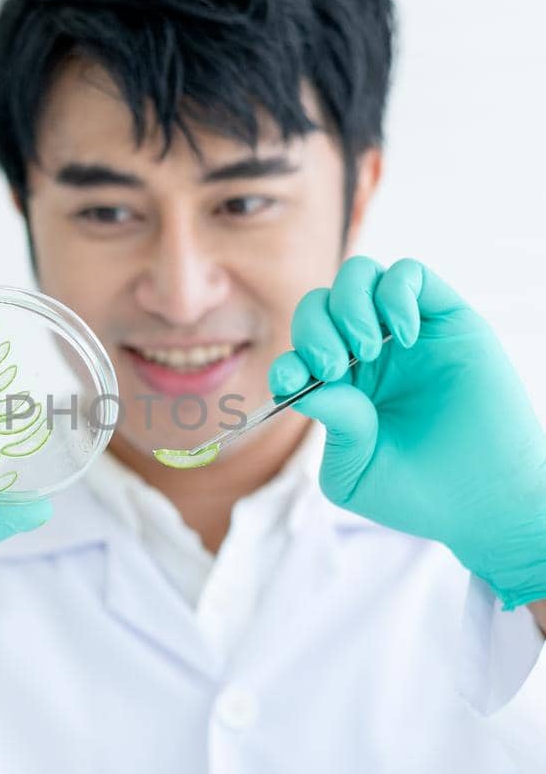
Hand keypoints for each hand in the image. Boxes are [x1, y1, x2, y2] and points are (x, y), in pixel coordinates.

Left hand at [267, 256, 545, 610]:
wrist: (484, 499)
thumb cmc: (416, 493)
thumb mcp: (353, 471)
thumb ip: (331, 423)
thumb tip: (307, 380)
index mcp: (341, 388)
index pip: (299, 351)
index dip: (289, 359)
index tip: (293, 381)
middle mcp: (370, 355)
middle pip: (321, 305)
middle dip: (315, 328)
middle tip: (335, 365)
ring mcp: (407, 335)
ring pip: (359, 276)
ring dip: (349, 304)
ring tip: (366, 348)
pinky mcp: (447, 320)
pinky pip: (410, 274)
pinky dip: (395, 294)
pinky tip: (403, 337)